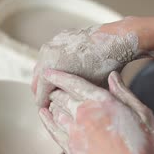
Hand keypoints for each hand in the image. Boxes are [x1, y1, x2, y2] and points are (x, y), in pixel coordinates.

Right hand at [32, 21, 153, 107]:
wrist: (117, 40)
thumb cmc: (105, 68)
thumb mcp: (87, 91)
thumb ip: (69, 101)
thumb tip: (61, 112)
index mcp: (49, 70)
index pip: (39, 97)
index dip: (45, 109)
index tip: (51, 116)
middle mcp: (45, 56)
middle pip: (36, 83)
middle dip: (44, 95)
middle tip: (53, 105)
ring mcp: (51, 44)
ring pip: (42, 68)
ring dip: (48, 80)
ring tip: (61, 90)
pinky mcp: (59, 37)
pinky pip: (52, 55)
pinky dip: (55, 65)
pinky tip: (69, 72)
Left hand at [38, 70, 153, 153]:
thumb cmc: (143, 149)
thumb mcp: (143, 114)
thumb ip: (125, 93)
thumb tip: (113, 77)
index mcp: (101, 101)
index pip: (73, 82)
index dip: (58, 75)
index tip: (49, 72)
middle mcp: (84, 114)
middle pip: (61, 96)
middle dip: (55, 90)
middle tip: (52, 87)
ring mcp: (74, 133)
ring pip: (55, 112)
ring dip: (52, 104)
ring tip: (50, 100)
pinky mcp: (71, 150)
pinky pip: (52, 130)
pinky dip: (46, 120)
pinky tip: (43, 116)